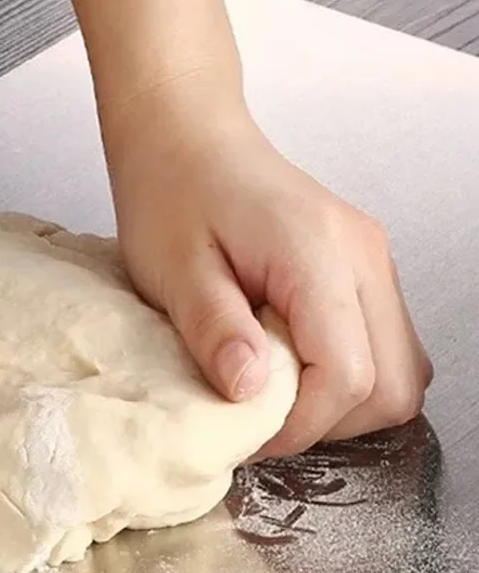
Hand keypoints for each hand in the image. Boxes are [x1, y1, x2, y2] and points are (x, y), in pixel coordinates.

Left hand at [103, 93, 432, 457]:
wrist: (187, 139)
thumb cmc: (171, 193)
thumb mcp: (172, 270)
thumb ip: (215, 330)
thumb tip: (250, 394)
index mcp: (317, 254)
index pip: (348, 374)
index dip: (301, 423)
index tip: (249, 433)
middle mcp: (363, 256)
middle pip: (393, 384)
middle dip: (328, 420)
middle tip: (263, 417)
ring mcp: (372, 261)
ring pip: (400, 371)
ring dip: (342, 402)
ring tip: (274, 389)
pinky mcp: (363, 269)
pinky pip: (383, 346)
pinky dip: (347, 374)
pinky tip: (291, 363)